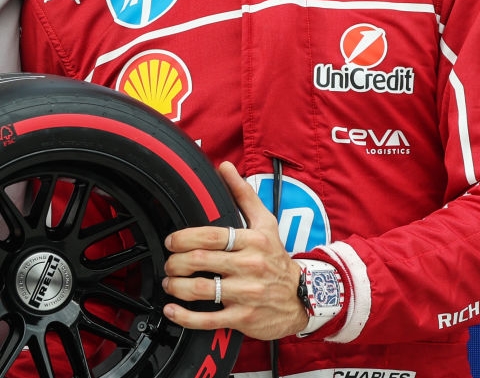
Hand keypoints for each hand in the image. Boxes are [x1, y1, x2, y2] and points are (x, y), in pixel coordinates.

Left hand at [162, 161, 306, 339]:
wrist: (302, 297)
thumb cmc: (277, 257)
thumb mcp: (266, 222)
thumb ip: (244, 194)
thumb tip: (225, 167)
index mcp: (253, 241)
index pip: (213, 235)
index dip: (186, 238)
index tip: (172, 241)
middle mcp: (250, 266)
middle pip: (202, 261)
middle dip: (176, 262)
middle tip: (169, 262)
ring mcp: (246, 294)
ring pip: (202, 290)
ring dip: (177, 286)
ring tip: (169, 282)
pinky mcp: (243, 318)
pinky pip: (208, 319)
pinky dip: (185, 316)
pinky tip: (172, 310)